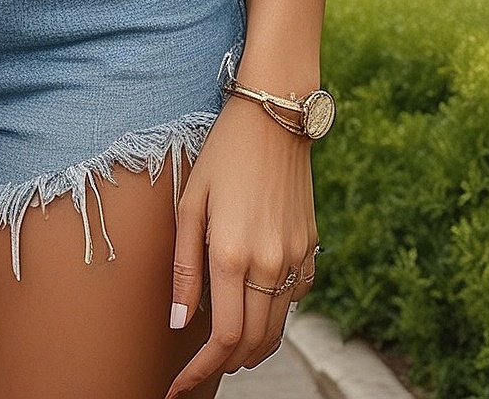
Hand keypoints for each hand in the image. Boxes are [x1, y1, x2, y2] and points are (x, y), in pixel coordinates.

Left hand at [164, 97, 317, 396]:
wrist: (276, 117)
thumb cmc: (223, 155)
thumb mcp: (190, 203)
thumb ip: (184, 268)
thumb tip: (180, 324)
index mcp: (233, 254)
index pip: (223, 339)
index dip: (200, 371)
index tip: (178, 386)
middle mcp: (270, 264)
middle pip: (252, 345)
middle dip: (223, 365)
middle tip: (197, 365)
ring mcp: (296, 259)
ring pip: (276, 330)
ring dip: (249, 348)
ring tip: (221, 342)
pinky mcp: (311, 249)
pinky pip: (293, 301)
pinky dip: (272, 314)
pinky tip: (251, 299)